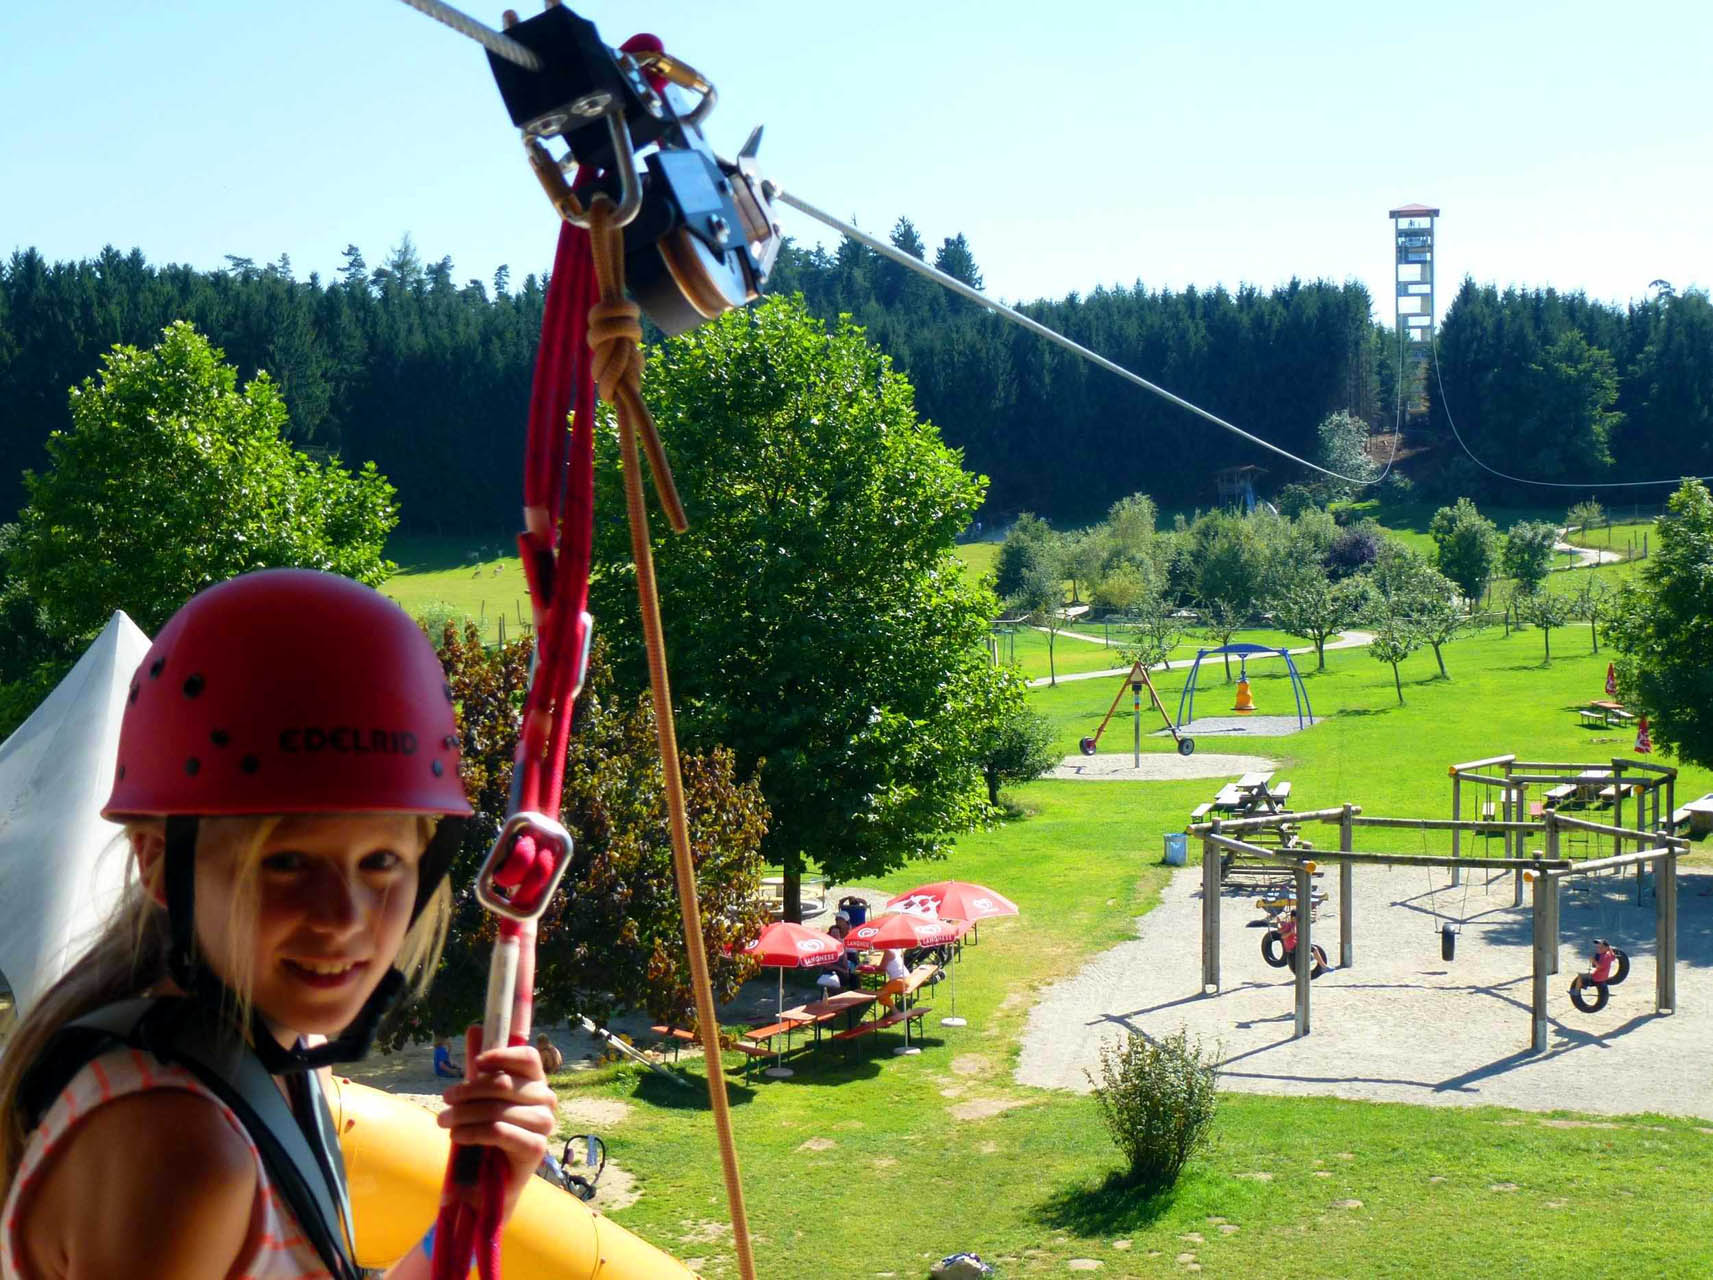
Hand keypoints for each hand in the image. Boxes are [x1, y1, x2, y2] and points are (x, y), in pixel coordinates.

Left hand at [438, 1025, 558, 1222]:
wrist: (488, 1184)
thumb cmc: (485, 1135)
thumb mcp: (479, 1097)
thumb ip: (480, 1066)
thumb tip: (475, 1028)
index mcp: (536, 1081)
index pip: (527, 1057)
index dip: (501, 1055)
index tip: (475, 1063)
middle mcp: (546, 1099)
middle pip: (504, 1083)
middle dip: (467, 1091)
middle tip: (445, 1100)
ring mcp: (544, 1124)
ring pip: (497, 1109)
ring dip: (463, 1114)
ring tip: (443, 1121)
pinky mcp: (536, 1149)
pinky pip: (499, 1132)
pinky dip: (472, 1132)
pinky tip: (456, 1135)